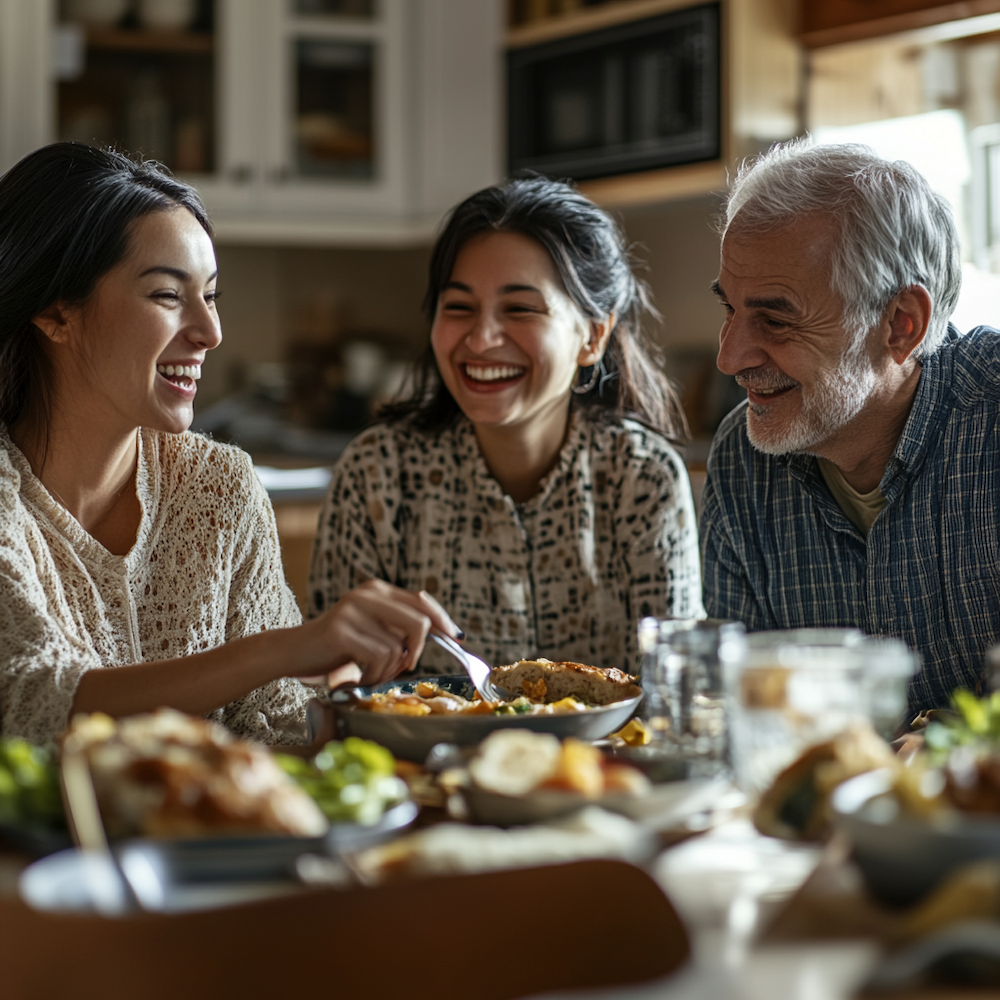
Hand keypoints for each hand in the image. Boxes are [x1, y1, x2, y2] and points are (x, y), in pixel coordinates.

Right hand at [295, 580, 460, 686]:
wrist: (294, 653)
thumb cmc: (338, 649)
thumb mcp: (372, 632)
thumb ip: (399, 628)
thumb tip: (444, 634)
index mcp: (377, 590)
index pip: (423, 602)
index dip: (444, 621)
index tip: (457, 638)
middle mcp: (367, 594)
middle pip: (420, 624)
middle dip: (417, 653)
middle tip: (403, 668)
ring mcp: (354, 610)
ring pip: (398, 649)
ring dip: (387, 672)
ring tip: (367, 674)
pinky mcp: (343, 631)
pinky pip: (379, 659)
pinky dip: (372, 676)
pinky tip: (355, 678)